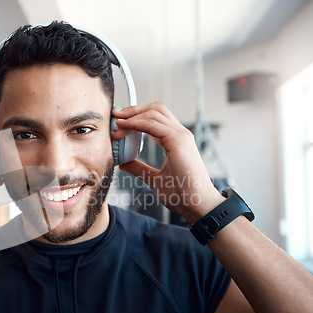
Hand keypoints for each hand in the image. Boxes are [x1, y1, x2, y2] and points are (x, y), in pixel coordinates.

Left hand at [112, 102, 222, 222]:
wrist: (197, 204)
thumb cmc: (181, 194)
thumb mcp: (154, 179)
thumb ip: (139, 168)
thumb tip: (124, 163)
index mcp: (176, 141)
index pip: (156, 118)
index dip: (137, 116)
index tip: (119, 123)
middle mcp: (180, 134)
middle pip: (155, 108)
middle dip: (133, 109)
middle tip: (115, 115)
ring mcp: (180, 135)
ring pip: (153, 112)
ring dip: (132, 115)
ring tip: (117, 123)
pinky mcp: (177, 140)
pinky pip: (152, 124)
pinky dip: (135, 123)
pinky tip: (124, 127)